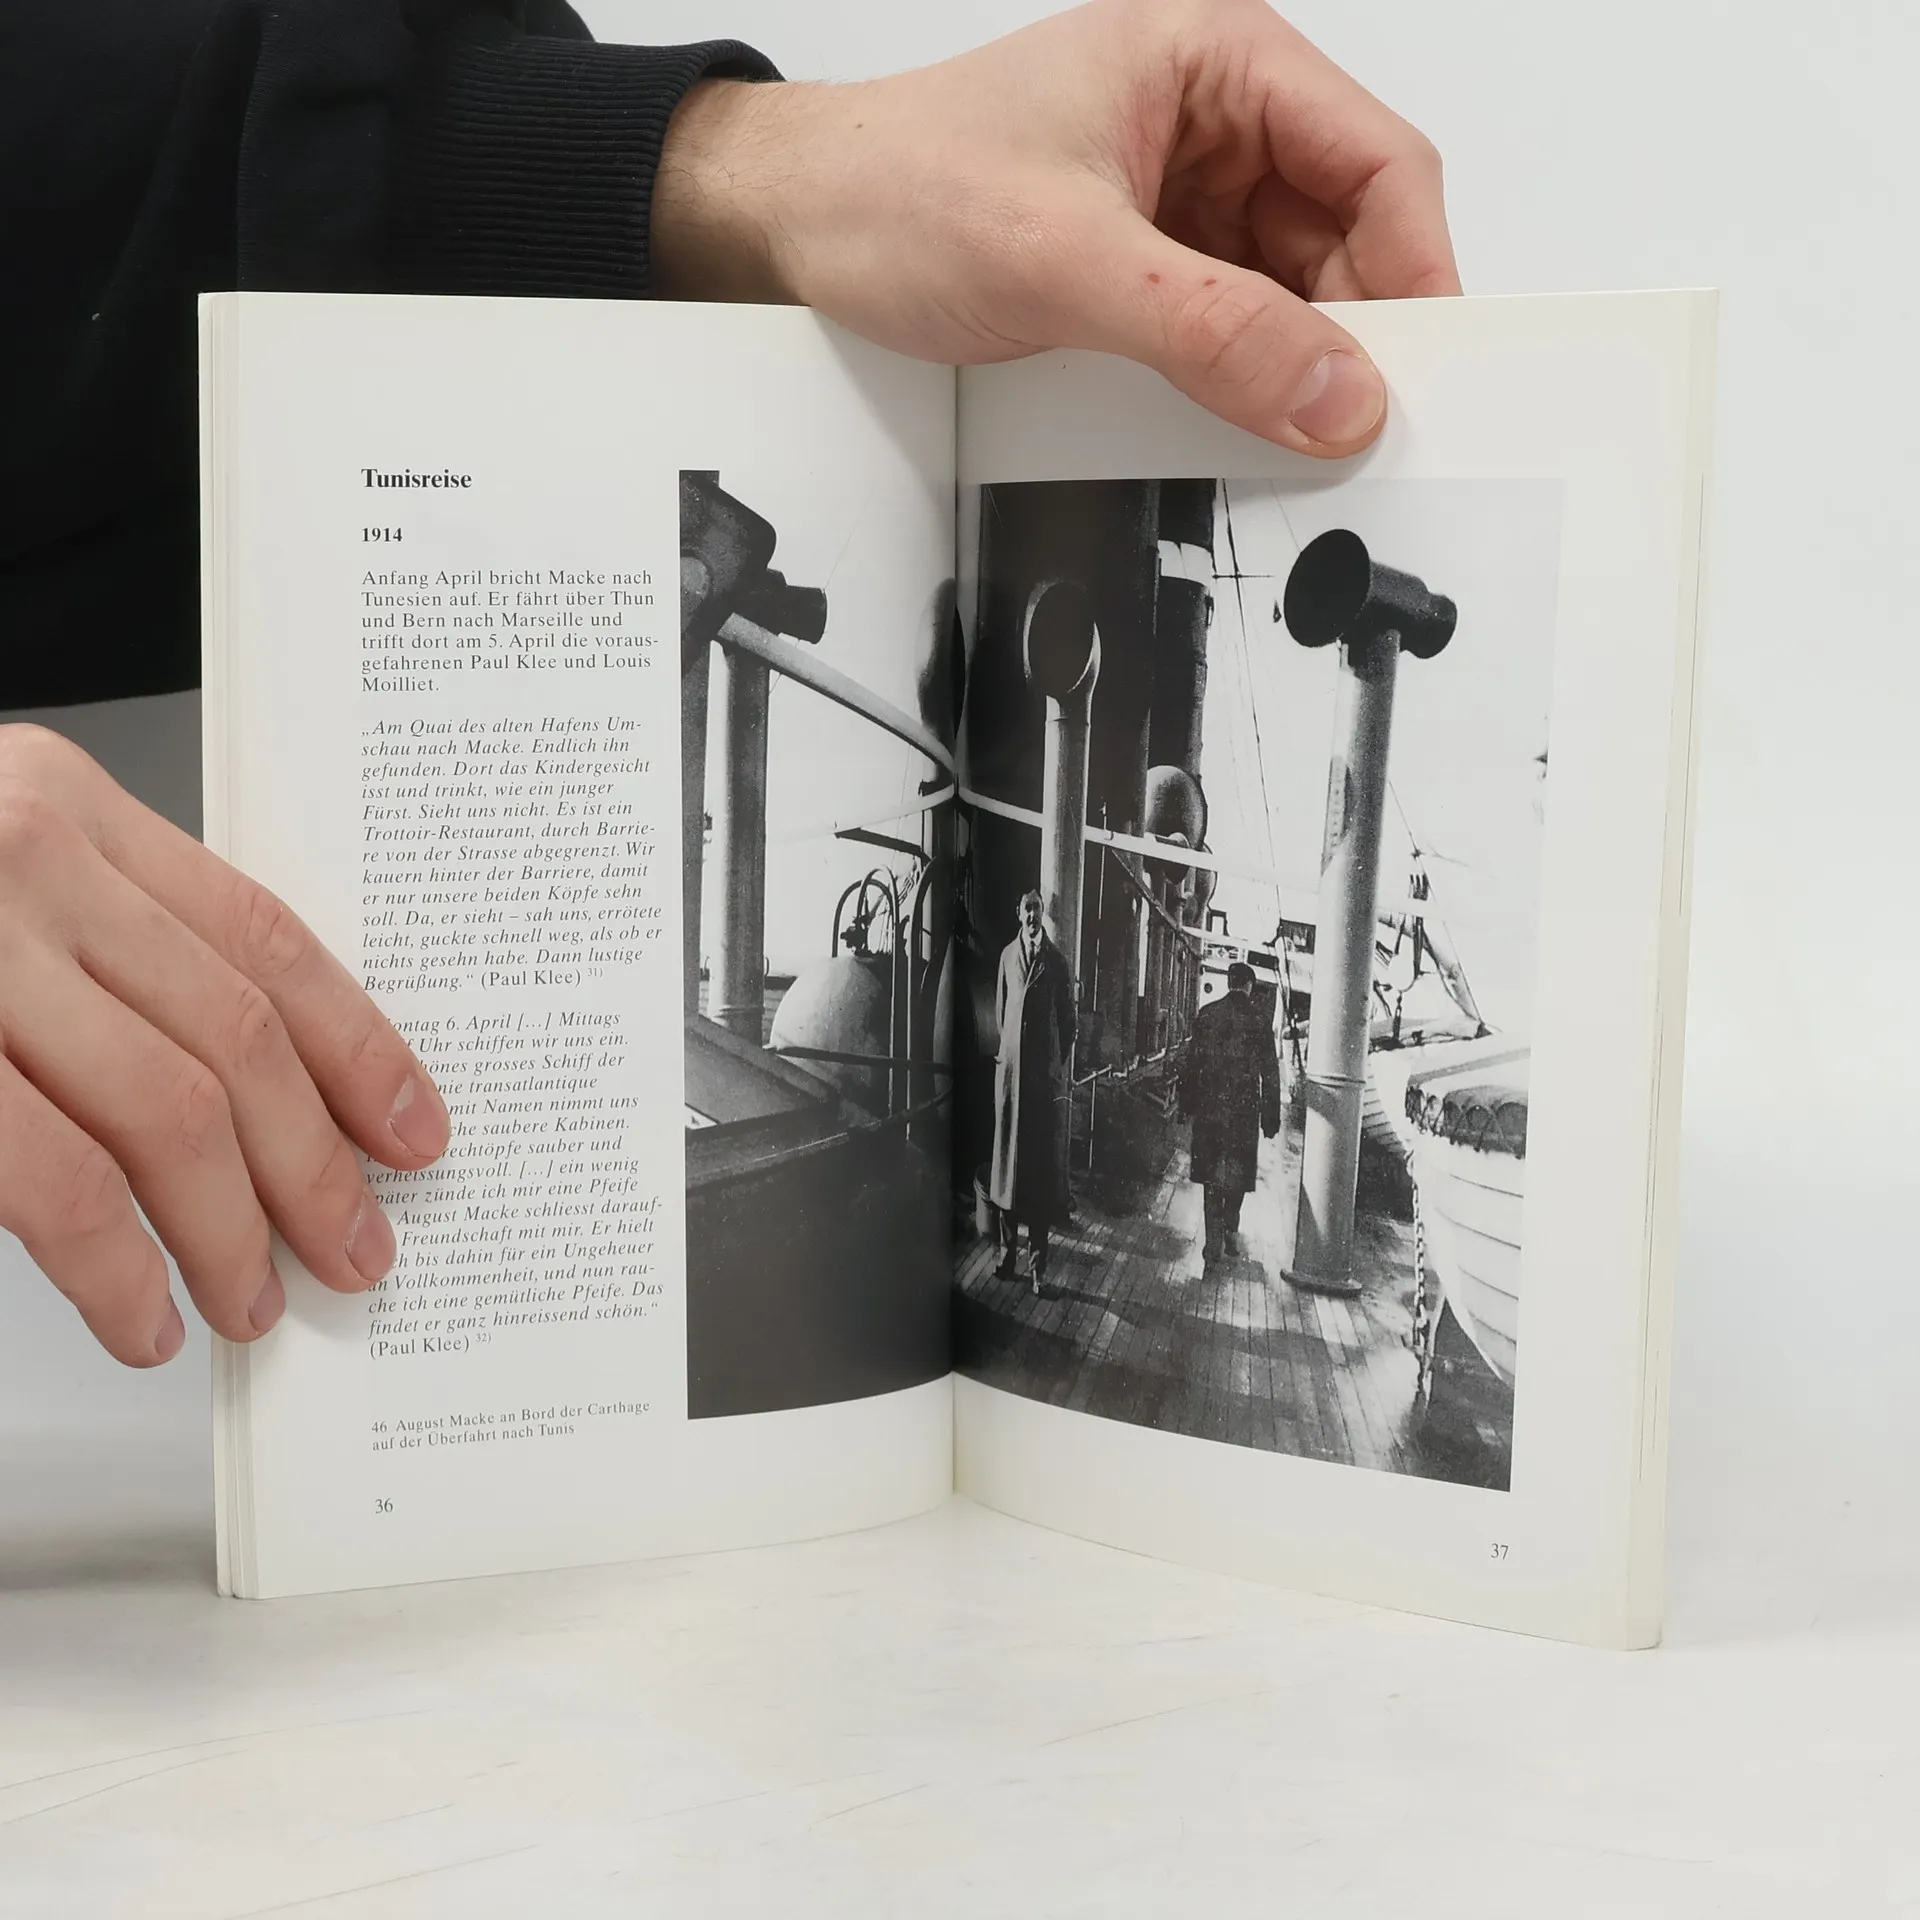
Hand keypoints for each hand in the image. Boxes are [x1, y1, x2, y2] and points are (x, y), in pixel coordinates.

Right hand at [0, 727, 448, 1365]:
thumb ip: (108, 935)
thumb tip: (256, 1083)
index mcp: (68, 807)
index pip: (267, 941)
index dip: (361, 1048)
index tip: (412, 1131)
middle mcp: (21, 859)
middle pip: (234, 1036)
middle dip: (315, 1164)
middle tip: (354, 1249)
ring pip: (164, 1112)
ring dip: (231, 1230)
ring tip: (257, 1301)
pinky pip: (47, 1175)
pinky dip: (112, 1265)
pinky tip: (143, 1315)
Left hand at [654, 0, 1457, 454]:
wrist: (797, 224)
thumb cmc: (898, 187)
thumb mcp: (1064, 260)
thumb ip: (1208, 331)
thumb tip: (1330, 390)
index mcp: (1218, 61)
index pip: (1376, 162)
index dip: (1414, 270)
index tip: (1419, 371)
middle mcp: (1215, 120)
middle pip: (1349, 232)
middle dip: (1354, 330)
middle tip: (1353, 424)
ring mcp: (1185, 195)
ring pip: (1294, 288)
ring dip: (1296, 360)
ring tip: (1287, 426)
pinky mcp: (1150, 261)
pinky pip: (1234, 322)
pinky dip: (1245, 374)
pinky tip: (1237, 416)